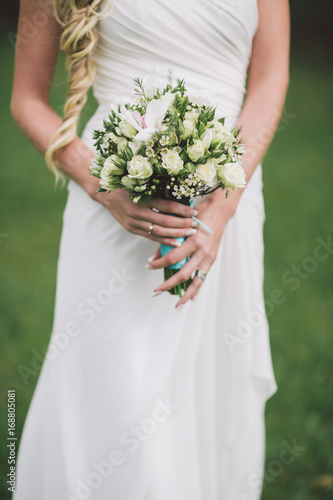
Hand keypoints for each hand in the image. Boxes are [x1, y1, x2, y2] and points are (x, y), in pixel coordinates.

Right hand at [97, 189, 197, 246]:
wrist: (106, 194)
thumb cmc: (126, 185)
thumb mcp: (141, 185)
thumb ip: (158, 191)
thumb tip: (181, 195)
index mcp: (140, 199)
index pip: (166, 206)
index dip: (181, 210)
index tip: (194, 212)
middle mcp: (137, 212)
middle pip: (164, 221)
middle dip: (182, 224)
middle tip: (196, 225)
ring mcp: (133, 223)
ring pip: (159, 231)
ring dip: (176, 234)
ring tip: (189, 233)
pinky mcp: (132, 229)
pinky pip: (151, 237)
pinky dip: (164, 240)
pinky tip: (176, 243)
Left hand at [147, 191, 237, 307]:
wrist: (220, 210)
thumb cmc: (199, 212)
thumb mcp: (181, 223)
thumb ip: (169, 240)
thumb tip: (155, 256)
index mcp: (193, 241)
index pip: (172, 258)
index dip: (159, 264)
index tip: (149, 267)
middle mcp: (202, 251)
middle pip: (183, 274)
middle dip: (168, 285)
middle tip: (155, 291)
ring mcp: (209, 257)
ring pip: (196, 281)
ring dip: (185, 294)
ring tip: (176, 305)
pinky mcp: (212, 259)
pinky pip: (203, 277)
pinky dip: (197, 288)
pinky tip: (191, 299)